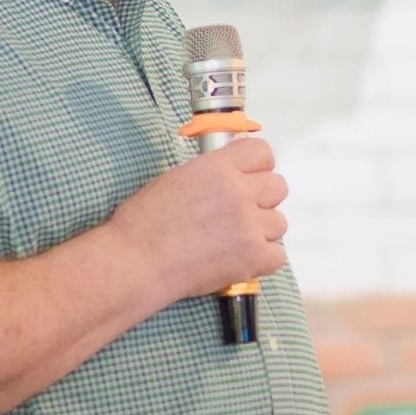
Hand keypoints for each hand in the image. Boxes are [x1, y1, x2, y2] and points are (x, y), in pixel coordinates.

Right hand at [107, 138, 288, 302]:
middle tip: (239, 215)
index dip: (258, 167)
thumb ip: (212, 174)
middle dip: (262, 200)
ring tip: (232, 241)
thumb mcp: (177, 178)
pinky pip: (277, 255)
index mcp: (218, 167)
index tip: (249, 179)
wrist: (136, 261)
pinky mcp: (254, 257)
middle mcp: (239, 192)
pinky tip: (238, 260)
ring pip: (279, 223)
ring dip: (261, 231)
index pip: (263, 153)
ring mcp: (249, 225)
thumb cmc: (144, 222)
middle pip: (278, 187)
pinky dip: (262, 259)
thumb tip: (232, 175)